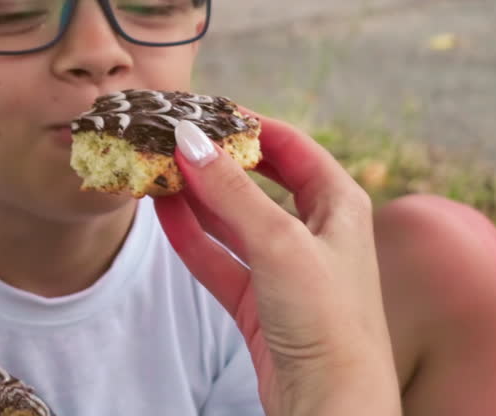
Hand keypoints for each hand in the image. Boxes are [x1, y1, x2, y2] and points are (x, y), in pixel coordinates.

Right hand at [154, 115, 401, 415]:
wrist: (331, 407)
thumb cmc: (328, 321)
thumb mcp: (280, 243)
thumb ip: (232, 191)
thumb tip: (189, 138)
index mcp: (340, 204)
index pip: (289, 144)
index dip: (246, 123)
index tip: (200, 108)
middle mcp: (315, 230)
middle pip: (256, 179)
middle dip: (213, 160)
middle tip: (169, 137)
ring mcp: (285, 267)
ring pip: (232, 218)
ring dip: (195, 195)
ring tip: (154, 169)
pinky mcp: (259, 301)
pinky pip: (219, 257)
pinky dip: (191, 235)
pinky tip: (162, 212)